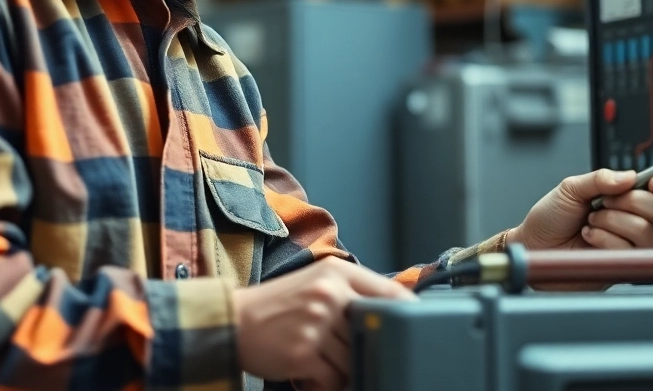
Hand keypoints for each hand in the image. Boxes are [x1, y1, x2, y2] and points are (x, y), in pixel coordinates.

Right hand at [232, 256, 413, 390]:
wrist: (233, 321)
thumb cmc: (277, 305)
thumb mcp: (315, 283)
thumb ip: (350, 293)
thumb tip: (391, 313)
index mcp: (336, 272)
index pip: (388, 293)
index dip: (408, 313)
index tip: (419, 328)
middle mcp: (328, 293)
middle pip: (371, 331)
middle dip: (364, 347)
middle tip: (354, 352)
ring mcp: (316, 323)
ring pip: (354, 358)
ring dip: (342, 368)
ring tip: (322, 361)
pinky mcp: (304, 353)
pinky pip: (333, 378)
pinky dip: (327, 383)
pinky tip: (312, 375)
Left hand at [511, 169, 652, 252]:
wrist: (533, 246)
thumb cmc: (549, 219)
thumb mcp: (571, 189)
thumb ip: (599, 179)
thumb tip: (629, 176)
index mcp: (625, 200)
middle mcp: (633, 223)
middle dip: (628, 203)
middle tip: (601, 204)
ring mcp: (630, 246)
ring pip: (646, 231)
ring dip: (611, 222)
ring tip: (590, 223)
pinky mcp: (622, 266)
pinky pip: (628, 249)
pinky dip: (603, 239)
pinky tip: (588, 238)